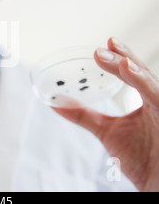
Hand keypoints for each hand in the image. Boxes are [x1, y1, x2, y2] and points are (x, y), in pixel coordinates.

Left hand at [53, 37, 158, 191]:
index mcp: (147, 101)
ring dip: (136, 72)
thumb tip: (56, 103)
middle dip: (125, 59)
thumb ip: (84, 116)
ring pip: (154, 85)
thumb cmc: (142, 159)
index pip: (135, 74)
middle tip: (106, 45)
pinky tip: (132, 74)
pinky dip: (148, 87)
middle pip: (144, 74)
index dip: (122, 57)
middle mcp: (158, 102)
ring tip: (120, 61)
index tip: (106, 43)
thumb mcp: (108, 132)